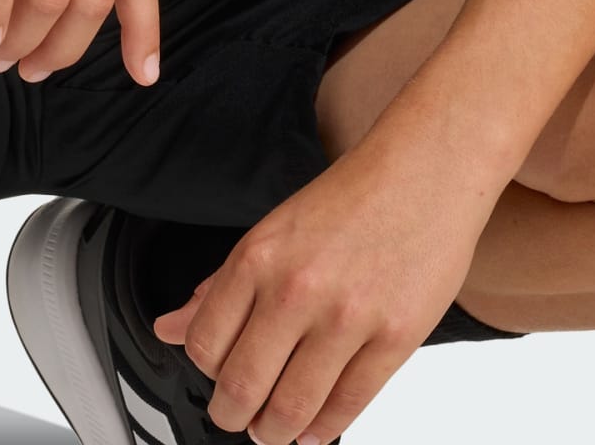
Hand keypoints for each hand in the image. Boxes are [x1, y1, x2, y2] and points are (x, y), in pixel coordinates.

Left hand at [150, 120, 501, 442]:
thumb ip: (220, 286)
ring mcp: (346, 318)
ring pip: (291, 408)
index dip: (205, 375)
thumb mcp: (271, 231)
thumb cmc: (350, 199)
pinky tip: (314, 428)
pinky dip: (323, 429)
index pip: (205, 344)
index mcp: (258, 257)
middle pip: (242, 386)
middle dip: (232, 415)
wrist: (422, 174)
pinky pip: (347, 406)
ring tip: (273, 428)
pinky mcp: (393, 339)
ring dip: (275, 431)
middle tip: (237, 418)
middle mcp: (296, 289)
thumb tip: (171, 329)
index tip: (215, 382)